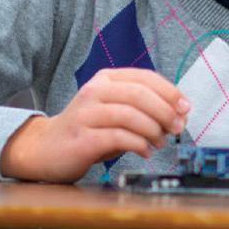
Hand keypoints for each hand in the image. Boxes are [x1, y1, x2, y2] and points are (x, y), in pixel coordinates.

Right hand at [0, 68, 189, 182]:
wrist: (43, 149)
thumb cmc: (87, 130)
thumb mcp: (114, 111)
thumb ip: (142, 109)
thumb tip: (178, 115)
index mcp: (106, 79)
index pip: (145, 77)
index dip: (169, 91)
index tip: (185, 107)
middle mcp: (94, 92)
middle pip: (139, 94)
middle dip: (165, 111)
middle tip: (177, 127)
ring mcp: (86, 114)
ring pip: (130, 114)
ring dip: (153, 129)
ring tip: (160, 142)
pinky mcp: (81, 138)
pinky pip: (118, 136)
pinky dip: (138, 144)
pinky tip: (145, 151)